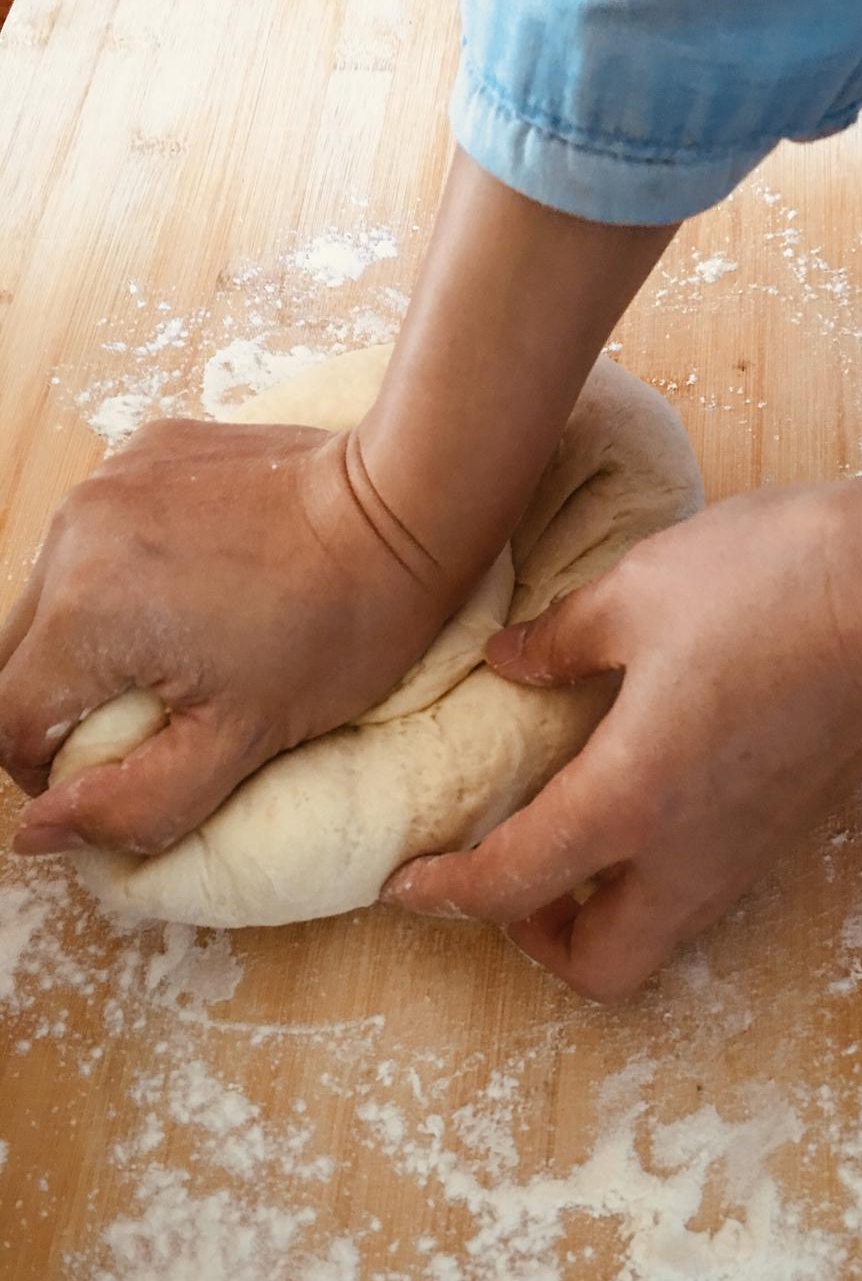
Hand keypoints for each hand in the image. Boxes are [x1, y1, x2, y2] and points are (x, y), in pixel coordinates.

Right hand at [2, 150, 674, 859]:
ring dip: (88, 636)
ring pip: (50, 591)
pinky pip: (95, 533)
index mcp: (86, 616)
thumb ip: (136, 801)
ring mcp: (104, 482)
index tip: (115, 776)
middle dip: (64, 703)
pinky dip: (121, 572)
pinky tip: (192, 586)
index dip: (50, 772)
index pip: (12, 722)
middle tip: (148, 720)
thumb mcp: (244, 742)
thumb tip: (39, 830)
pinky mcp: (140, 450)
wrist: (403, 506)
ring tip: (175, 649)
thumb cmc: (340, 629)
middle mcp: (73, 536)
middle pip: (17, 655)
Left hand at [384, 476, 861, 1001]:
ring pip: (656, 931)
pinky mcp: (785, 826)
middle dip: (537, 941)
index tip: (400, 886)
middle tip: (506, 873)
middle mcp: (691, 851)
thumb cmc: (776, 582)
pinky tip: (635, 789)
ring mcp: (748, 849)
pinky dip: (650, 872)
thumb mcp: (639, 591)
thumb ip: (558, 642)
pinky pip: (698, 886)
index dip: (444, 893)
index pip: (512, 882)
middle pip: (602, 965)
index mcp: (633, 798)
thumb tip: (508, 665)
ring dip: (597, 908)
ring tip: (564, 831)